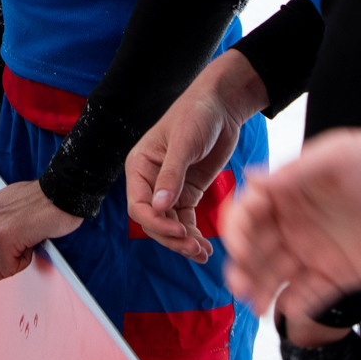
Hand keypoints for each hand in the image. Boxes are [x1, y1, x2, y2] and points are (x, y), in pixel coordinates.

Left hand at [0, 179, 80, 281]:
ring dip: (13, 263)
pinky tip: (31, 242)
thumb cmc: (41, 200)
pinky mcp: (3, 238)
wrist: (62, 192)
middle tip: (20, 244)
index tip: (10, 244)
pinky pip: (8, 270)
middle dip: (2, 262)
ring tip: (25, 241)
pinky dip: (24, 262)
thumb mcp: (5, 208)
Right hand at [125, 49, 269, 261]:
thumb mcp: (184, 143)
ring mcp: (170, 189)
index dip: (156, 223)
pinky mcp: (188, 192)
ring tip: (203, 253)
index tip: (180, 230)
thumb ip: (171, 175)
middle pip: (153, 221)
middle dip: (172, 237)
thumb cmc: (197, 114)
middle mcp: (150, 181)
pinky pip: (185, 220)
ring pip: (169, 224)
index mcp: (139, 166)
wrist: (222, 106)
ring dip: (183, 241)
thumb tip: (157, 207)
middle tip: (194, 248)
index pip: (138, 206)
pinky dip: (193, 235)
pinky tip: (205, 247)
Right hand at [220, 129, 360, 319]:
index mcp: (290, 189)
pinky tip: (282, 314)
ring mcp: (314, 250)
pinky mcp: (336, 275)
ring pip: (274, 273)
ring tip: (253, 304)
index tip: (239, 246)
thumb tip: (250, 178)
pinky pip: (307, 295)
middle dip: (242, 264)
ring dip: (258, 288)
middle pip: (255, 245)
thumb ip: (296, 172)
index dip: (238, 227)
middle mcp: (295, 221)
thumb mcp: (340, 157)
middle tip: (240, 284)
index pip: (250, 209)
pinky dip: (292, 306)